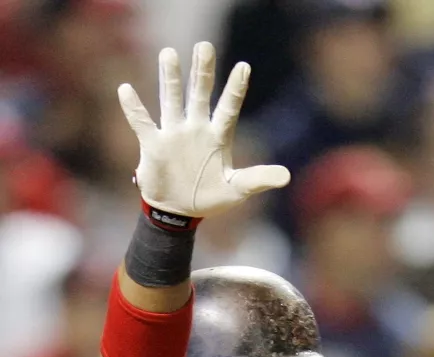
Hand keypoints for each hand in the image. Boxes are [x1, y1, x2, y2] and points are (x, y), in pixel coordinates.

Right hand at [117, 41, 289, 218]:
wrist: (178, 212)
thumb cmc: (209, 198)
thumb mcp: (237, 190)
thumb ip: (259, 179)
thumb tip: (287, 176)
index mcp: (217, 137)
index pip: (228, 108)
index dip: (235, 89)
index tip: (244, 67)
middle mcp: (196, 129)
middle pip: (199, 94)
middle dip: (202, 72)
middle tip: (204, 46)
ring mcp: (174, 134)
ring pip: (172, 100)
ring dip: (170, 79)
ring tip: (169, 53)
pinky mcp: (154, 144)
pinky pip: (142, 122)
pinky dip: (134, 109)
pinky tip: (126, 89)